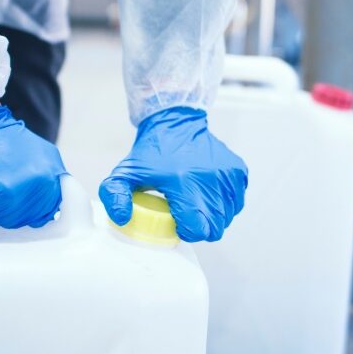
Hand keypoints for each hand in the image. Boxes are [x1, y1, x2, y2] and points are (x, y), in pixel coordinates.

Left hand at [100, 107, 246, 241]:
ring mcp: (227, 175)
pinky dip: (225, 204)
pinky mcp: (238, 170)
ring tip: (196, 202)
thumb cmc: (150, 151)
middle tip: (187, 215)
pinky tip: (209, 194)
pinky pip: (237, 202)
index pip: (197, 228)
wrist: (175, 122)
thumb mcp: (125, 173)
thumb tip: (122, 218)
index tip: (177, 223)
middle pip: (215, 228)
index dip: (186, 232)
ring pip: (227, 217)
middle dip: (200, 228)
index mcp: (183, 183)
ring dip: (213, 216)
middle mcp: (210, 179)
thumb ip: (114, 196)